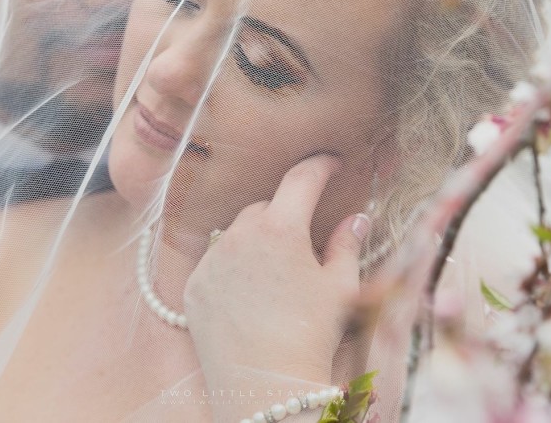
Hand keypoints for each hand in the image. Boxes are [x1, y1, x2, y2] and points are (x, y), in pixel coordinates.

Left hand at [184, 155, 370, 388]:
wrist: (266, 387)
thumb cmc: (312, 336)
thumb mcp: (341, 288)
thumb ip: (348, 244)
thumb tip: (357, 217)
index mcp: (280, 228)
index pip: (301, 178)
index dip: (319, 165)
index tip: (331, 163)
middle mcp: (239, 236)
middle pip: (267, 206)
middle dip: (288, 212)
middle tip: (307, 236)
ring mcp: (211, 261)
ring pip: (237, 232)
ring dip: (257, 239)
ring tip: (278, 270)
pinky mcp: (193, 287)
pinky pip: (215, 262)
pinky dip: (233, 266)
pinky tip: (251, 292)